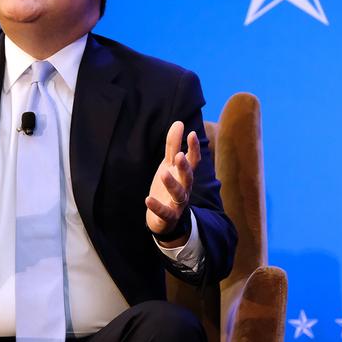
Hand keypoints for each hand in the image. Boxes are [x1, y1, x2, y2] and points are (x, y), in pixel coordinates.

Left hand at [145, 121, 200, 243]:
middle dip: (184, 167)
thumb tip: (179, 122)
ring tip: (163, 173)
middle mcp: (184, 188)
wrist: (164, 219)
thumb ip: (173, 145)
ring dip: (172, 184)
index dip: (193, 148)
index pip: (193, 160)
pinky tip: (148, 199)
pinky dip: (157, 206)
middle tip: (179, 156)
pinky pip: (164, 212)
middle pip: (188, 177)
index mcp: (184, 175)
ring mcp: (177, 203)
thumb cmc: (168, 187)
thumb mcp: (168, 165)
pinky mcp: (168, 216)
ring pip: (178, 194)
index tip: (191, 134)